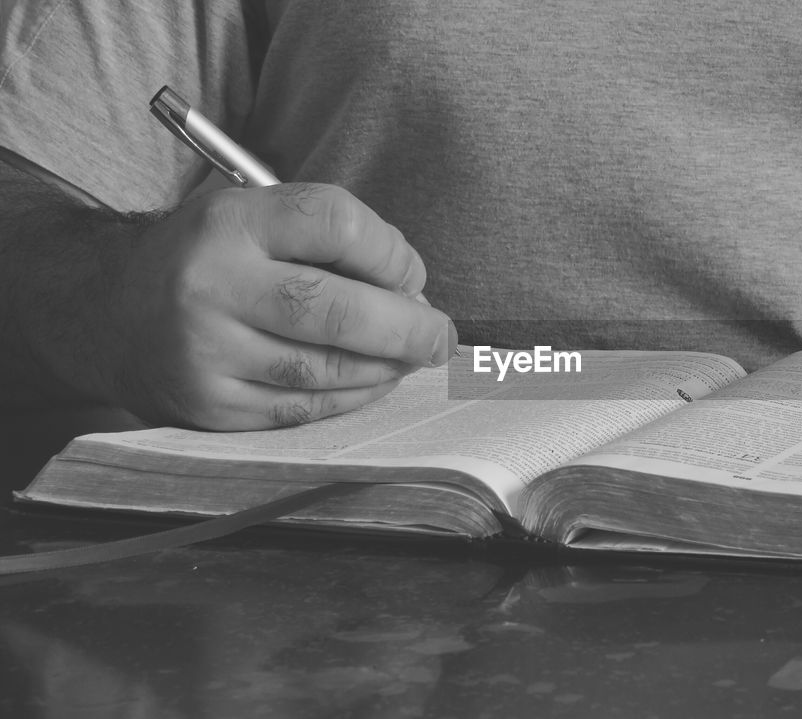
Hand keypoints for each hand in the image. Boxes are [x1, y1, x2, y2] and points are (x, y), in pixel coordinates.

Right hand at [88, 183, 453, 429]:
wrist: (107, 312)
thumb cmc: (208, 258)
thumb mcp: (253, 216)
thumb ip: (330, 239)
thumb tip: (413, 293)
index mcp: (229, 222)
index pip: (335, 224)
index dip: (391, 251)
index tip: (411, 274)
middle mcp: (209, 285)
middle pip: (335, 310)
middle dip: (406, 329)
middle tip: (441, 337)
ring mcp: (205, 352)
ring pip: (323, 369)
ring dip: (384, 368)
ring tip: (411, 358)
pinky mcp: (208, 405)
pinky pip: (301, 408)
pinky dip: (349, 397)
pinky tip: (371, 383)